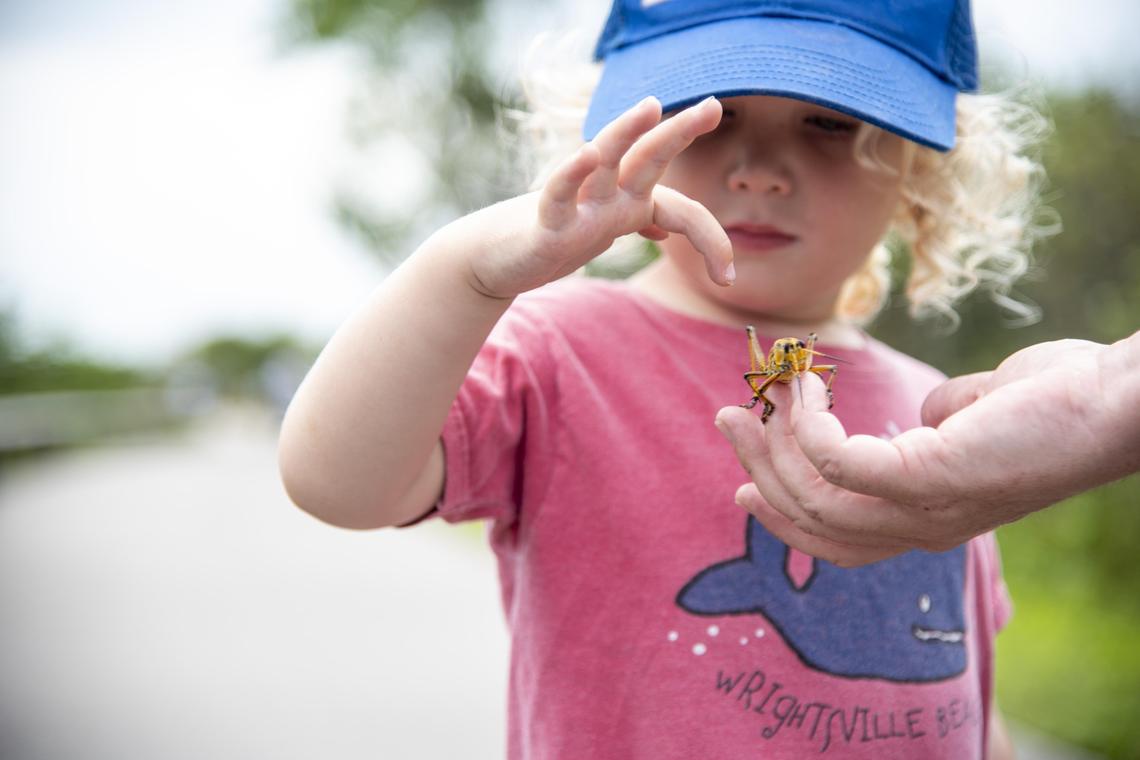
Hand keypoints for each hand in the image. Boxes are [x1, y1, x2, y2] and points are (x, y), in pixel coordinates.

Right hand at [466, 96, 733, 298]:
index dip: (709, 239)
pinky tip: (585, 155)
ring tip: (651, 105)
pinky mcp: (546, 223)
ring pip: (604, 161)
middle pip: (649, 158)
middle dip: (680, 132)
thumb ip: (634, 219)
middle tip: (713, 105)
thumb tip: (663, 224)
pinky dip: (571, 174)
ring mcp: (578, 205)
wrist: (496, 257)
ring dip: (625, 132)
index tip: (726, 279)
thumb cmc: (552, 235)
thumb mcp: (600, 230)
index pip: (680, 209)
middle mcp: (607, 195)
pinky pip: (558, 194)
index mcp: (627, 200)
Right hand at [714, 332, 1139, 566]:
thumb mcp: (977, 418)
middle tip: (730, 418)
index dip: (783, 516)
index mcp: (928, 521)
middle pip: (813, 522)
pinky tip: (808, 387)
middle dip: (761, 472)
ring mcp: (923, 511)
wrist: (1116, 402)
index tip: (743, 484)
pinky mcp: (925, 479)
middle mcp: (920, 529)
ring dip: (772, 448)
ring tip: (758, 395)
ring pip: (815, 498)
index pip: (837, 540)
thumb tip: (917, 416)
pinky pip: (837, 462)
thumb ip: (936, 424)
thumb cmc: (1054, 402)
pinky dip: (809, 425)